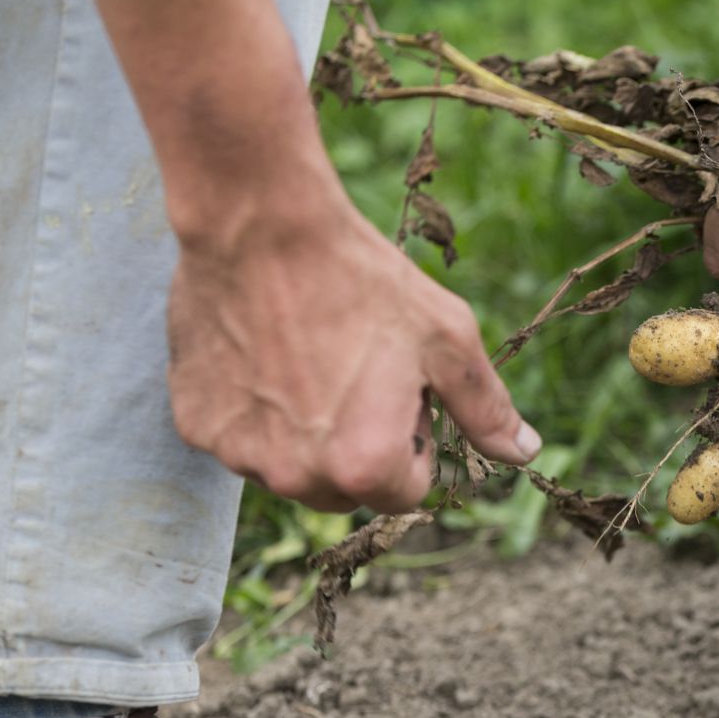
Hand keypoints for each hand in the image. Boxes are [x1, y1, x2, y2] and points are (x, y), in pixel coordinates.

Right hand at [167, 165, 540, 513]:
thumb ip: (486, 409)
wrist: (259, 225)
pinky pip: (242, 439)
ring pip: (292, 468)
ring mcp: (238, 453)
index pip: (406, 492)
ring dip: (308, 435)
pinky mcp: (195, 425)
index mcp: (366, 464)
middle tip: (358, 374)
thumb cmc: (363, 281)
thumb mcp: (447, 341)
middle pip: (347, 490)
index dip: (413, 441)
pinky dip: (257, 412)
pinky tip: (264, 354)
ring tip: (309, 358)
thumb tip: (523, 455)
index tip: (402, 391)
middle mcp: (297, 475)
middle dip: (361, 448)